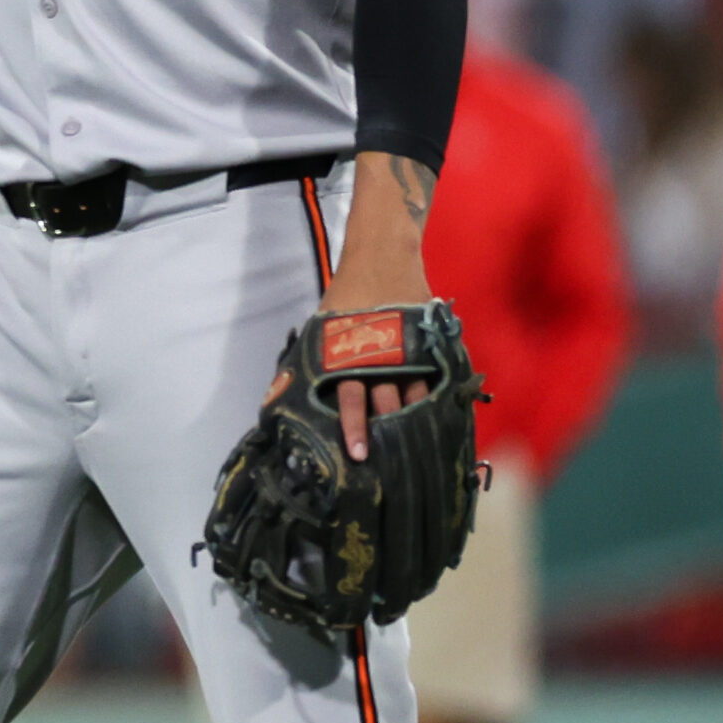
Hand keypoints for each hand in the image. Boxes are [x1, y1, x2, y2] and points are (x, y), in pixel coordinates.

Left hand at [314, 263, 432, 463]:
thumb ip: (315, 358)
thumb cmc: (347, 296)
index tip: (357, 454)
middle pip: (386, 404)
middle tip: (390, 465)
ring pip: (414, 397)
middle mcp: (381, 357)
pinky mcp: (429, 345)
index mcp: (349, 354)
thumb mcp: (324, 326)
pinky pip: (435, 381)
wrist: (381, 257)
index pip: (350, 399)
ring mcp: (409, 351)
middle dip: (388, 435)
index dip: (353, 428)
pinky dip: (436, 402)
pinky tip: (440, 422)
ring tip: (418, 451)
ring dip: (414, 423)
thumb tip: (282, 394)